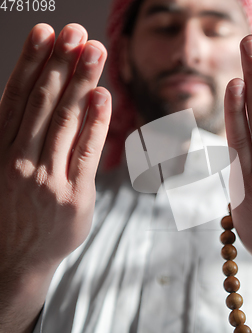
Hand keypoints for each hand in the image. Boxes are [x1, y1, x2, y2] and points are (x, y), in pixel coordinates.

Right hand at [0, 23, 110, 331]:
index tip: (47, 32)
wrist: (13, 260)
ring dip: (81, 82)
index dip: (32, 61)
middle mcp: (18, 159)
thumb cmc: (10, 209)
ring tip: (95, 52)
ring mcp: (46, 178)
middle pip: (43, 102)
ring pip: (65, 121)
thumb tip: (37, 92)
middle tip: (78, 32)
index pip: (17, 95)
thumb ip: (16, 134)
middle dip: (61, 64)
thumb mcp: (1, 169)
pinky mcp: (73, 196)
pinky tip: (103, 97)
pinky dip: (95, 123)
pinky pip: (85, 153)